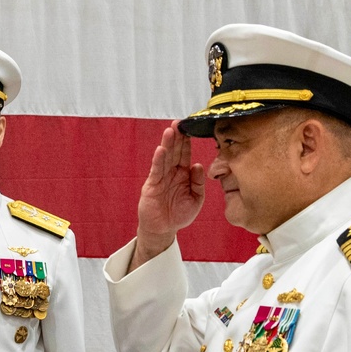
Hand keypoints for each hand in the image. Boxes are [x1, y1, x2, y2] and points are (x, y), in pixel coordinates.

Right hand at [129, 119, 205, 271]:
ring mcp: (161, 177)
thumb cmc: (179, 215)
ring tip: (170, 130)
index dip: (188, 141)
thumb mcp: (196, 200)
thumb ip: (198, 184)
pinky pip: (156, 170)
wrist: (163, 230)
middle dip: (177, 137)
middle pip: (175, 151)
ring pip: (165, 157)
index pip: (186, 154)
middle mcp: (172, 172)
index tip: (191, 127)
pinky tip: (161, 150)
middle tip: (180, 122)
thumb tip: (198, 165)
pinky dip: (158, 160)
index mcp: (184, 174)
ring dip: (168, 143)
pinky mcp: (152, 185)